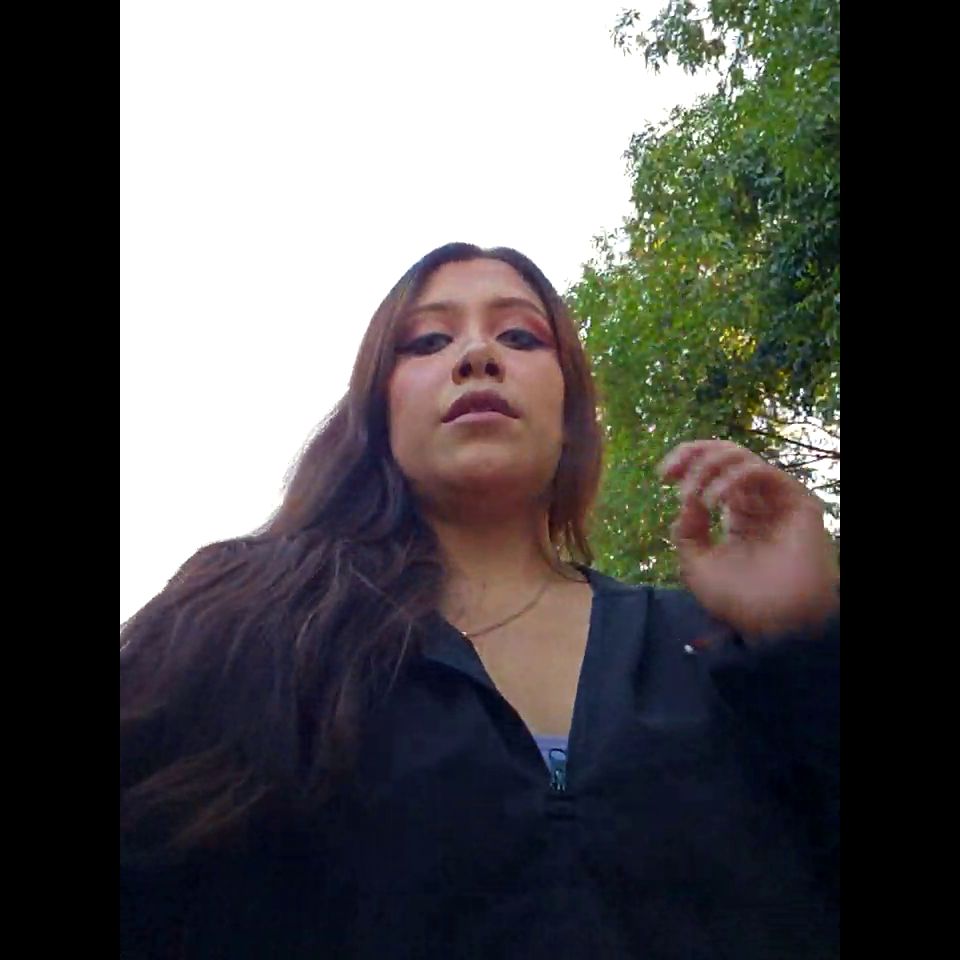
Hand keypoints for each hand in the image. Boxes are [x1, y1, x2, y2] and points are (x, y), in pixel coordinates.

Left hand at [659, 440, 838, 638]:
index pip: (714, 473)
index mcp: (738, 515)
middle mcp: (758, 503)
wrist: (774, 622)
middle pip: (725, 456)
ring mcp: (777, 500)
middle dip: (693, 456)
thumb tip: (686, 500)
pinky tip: (714, 500)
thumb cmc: (739, 600)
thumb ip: (687, 531)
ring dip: (708, 469)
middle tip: (671, 472)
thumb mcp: (696, 565)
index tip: (663, 474)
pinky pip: (761, 470)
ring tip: (694, 496)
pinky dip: (731, 478)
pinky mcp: (796, 501)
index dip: (688, 463)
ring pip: (741, 457)